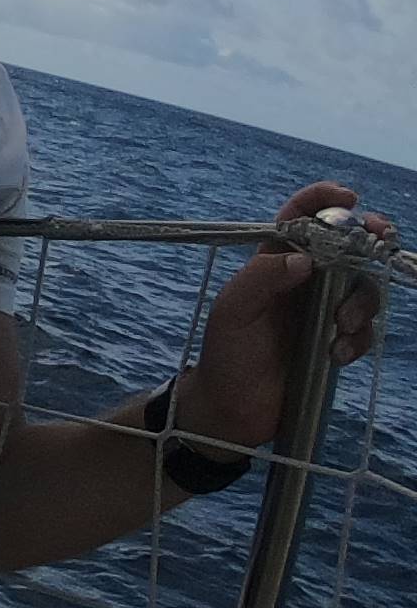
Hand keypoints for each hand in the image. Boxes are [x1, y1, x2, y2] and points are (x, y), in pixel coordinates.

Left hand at [178, 183, 395, 451]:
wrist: (234, 408)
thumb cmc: (226, 354)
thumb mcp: (233, 312)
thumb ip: (261, 280)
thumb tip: (303, 259)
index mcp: (272, 264)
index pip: (298, 219)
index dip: (322, 200)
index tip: (347, 199)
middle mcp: (302, 281)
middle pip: (347, 247)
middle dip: (369, 239)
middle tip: (381, 240)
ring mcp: (322, 309)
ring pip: (363, 288)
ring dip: (362, 302)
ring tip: (339, 325)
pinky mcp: (335, 338)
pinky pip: (364, 329)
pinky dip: (358, 338)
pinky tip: (336, 353)